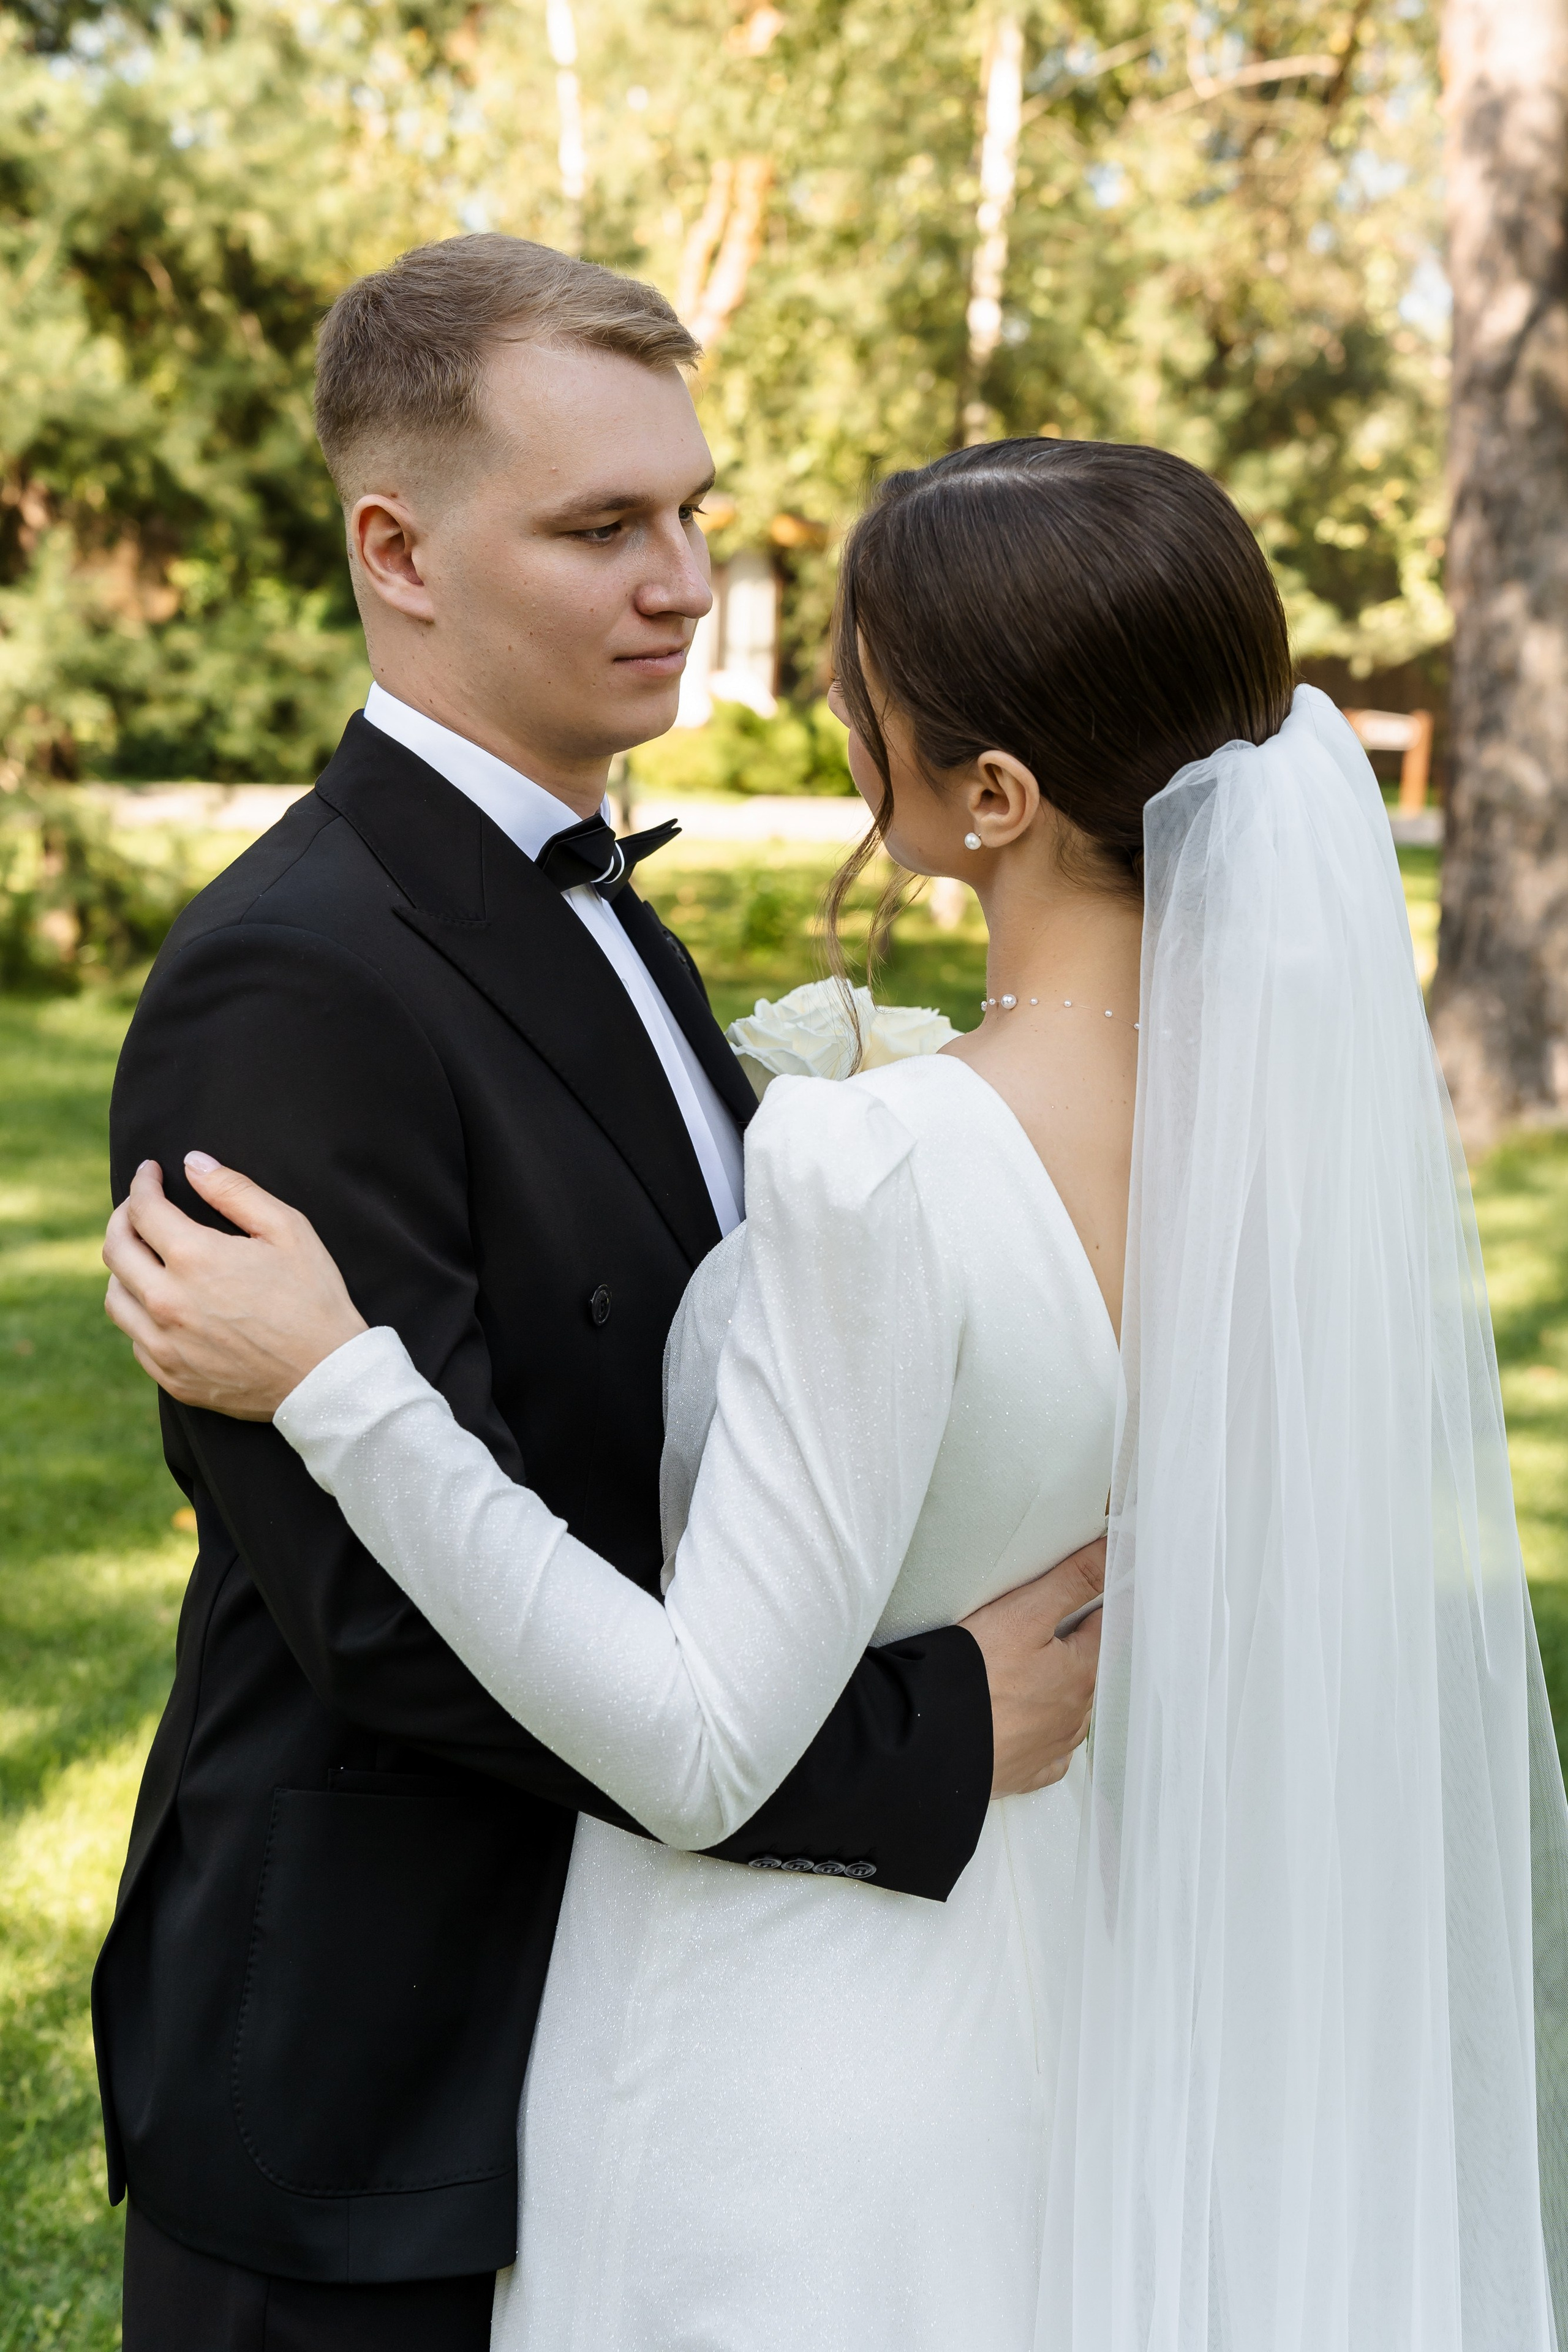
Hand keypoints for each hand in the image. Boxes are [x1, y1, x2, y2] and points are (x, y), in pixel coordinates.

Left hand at [103, 1154, 366, 1419]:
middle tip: (139, 1208)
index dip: (143, 1183)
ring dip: (123, 1268)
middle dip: (123, 1217)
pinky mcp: (171, 1376)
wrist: (327, 1377)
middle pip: (115, 1249)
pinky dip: (139, 1313)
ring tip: (145, 1257)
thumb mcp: (288, 1230)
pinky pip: (134, 1338)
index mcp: (195, 1258)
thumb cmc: (314, 1298)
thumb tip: (193, 1163)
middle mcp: (167, 1302)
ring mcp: (165, 1344)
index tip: (151, 1173)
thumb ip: (235, 1191)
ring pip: (115, 1296)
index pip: (143, 1209)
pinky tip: (162, 1305)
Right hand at [960, 1536, 1105, 1795]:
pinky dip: (1039, 1739)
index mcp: (1081, 1673)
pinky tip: (1026, 1727)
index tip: (1082, 1594)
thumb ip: (1073, 1580)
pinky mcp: (1022, 1773)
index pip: (1102, 1627)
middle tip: (1041, 1629)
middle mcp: (1075, 1716)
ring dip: (1055, 1694)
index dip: (1092, 1605)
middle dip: (1069, 1650)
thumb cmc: (978, 1676)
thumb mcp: (1026, 1612)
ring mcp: (1050, 1748)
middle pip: (1083, 1671)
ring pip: (1066, 1713)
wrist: (932, 1743)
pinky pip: (1044, 1756)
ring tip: (1027, 1675)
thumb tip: (1117, 1549)